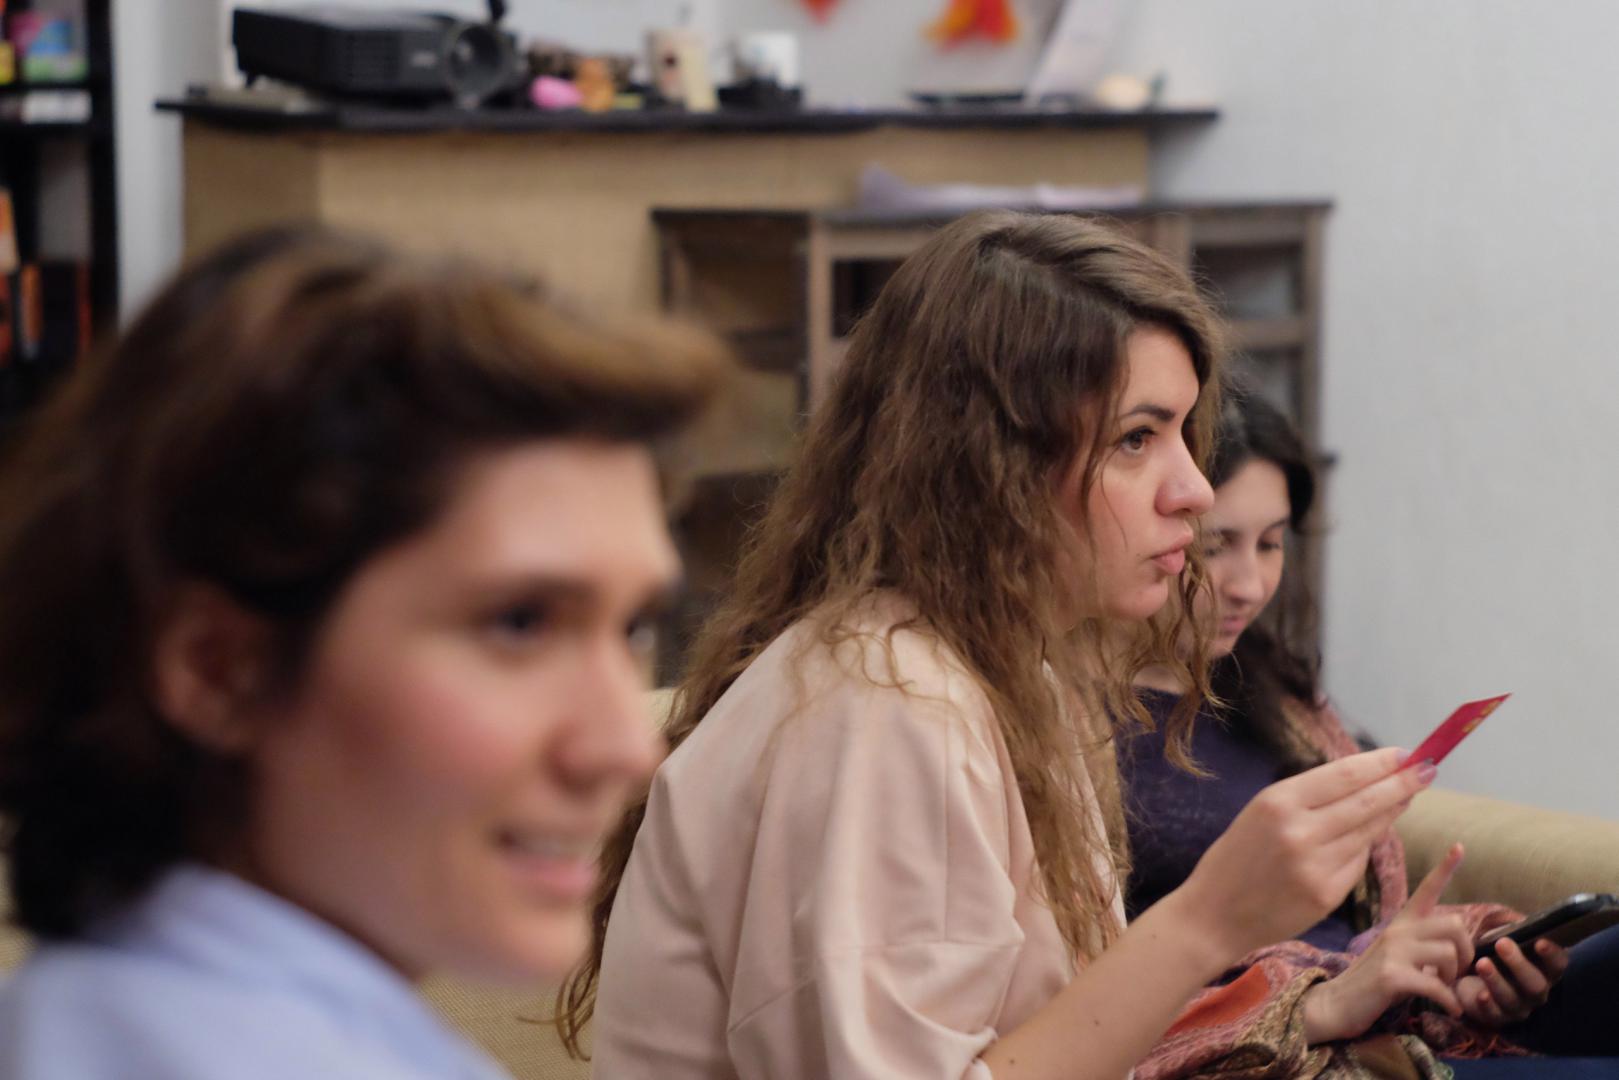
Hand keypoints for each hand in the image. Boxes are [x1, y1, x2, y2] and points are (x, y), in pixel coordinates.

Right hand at [1175, 747, 1434, 963]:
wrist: (1213, 914)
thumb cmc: (1236, 857)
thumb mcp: (1260, 813)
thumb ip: (1308, 798)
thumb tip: (1364, 781)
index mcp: (1278, 802)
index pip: (1345, 775)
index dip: (1381, 764)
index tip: (1406, 754)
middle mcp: (1300, 831)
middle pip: (1367, 801)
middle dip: (1402, 784)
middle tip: (1427, 770)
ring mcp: (1316, 866)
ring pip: (1368, 832)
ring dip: (1390, 813)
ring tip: (1405, 798)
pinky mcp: (1327, 895)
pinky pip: (1357, 862)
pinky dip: (1363, 848)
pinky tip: (1363, 839)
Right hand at [1300, 843, 1472, 1043]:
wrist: (1335, 1003)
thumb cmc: (1371, 982)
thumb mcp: (1395, 955)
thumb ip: (1420, 947)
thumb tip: (1455, 953)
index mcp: (1400, 923)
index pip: (1425, 889)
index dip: (1445, 868)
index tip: (1459, 846)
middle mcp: (1397, 931)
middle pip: (1453, 925)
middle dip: (1466, 952)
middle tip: (1456, 973)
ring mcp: (1393, 951)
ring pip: (1449, 953)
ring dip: (1456, 978)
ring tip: (1446, 991)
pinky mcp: (1392, 976)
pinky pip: (1437, 985)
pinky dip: (1450, 1002)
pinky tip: (1449, 1010)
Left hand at [1457, 935, 1569, 1025]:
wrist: (1471, 977)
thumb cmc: (1495, 953)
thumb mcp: (1504, 937)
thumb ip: (1513, 930)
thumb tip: (1517, 920)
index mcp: (1544, 969)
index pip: (1558, 964)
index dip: (1552, 954)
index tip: (1540, 941)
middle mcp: (1537, 991)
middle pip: (1536, 983)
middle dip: (1519, 964)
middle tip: (1502, 943)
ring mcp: (1519, 1007)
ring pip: (1513, 998)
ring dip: (1497, 980)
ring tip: (1482, 963)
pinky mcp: (1498, 1017)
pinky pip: (1495, 1014)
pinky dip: (1488, 1005)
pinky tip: (1480, 995)